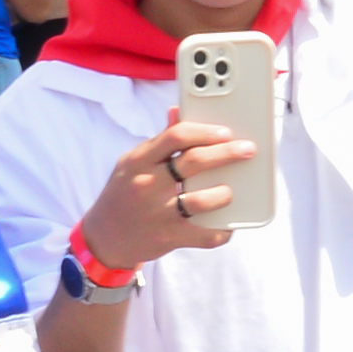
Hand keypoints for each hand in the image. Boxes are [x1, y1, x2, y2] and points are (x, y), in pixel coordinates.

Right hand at [77, 113, 247, 271]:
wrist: (105, 238)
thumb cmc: (124, 194)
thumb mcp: (132, 164)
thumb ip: (159, 142)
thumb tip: (178, 112)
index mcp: (138, 161)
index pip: (175, 136)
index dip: (205, 131)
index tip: (226, 132)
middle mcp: (147, 185)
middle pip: (194, 162)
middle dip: (227, 154)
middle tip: (247, 150)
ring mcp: (158, 213)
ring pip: (202, 199)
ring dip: (224, 193)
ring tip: (232, 190)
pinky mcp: (169, 237)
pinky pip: (205, 234)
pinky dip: (222, 230)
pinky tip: (229, 224)